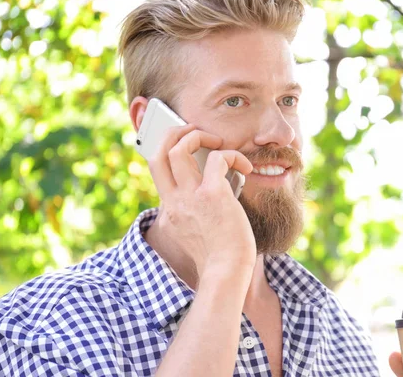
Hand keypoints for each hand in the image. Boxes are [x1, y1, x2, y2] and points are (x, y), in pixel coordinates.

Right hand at [148, 124, 254, 277]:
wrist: (226, 273)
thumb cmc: (219, 258)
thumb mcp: (195, 235)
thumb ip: (195, 215)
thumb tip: (217, 194)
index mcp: (170, 210)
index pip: (157, 172)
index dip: (167, 153)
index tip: (184, 149)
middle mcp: (174, 200)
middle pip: (157, 153)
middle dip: (173, 133)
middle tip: (193, 130)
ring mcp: (191, 196)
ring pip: (178, 148)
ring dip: (198, 135)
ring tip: (217, 141)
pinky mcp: (213, 194)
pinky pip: (218, 158)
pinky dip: (233, 156)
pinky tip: (246, 168)